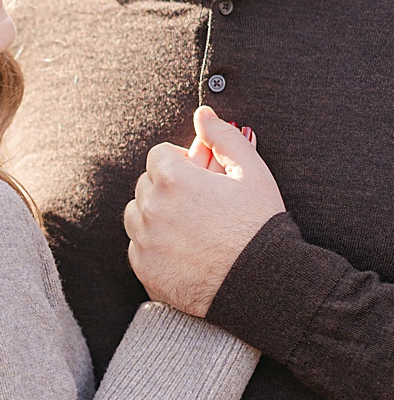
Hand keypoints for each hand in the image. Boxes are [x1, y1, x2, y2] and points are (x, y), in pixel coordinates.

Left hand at [123, 106, 284, 316]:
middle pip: (147, 183)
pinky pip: (138, 245)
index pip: (160, 154)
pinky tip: (186, 250)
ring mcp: (143, 239)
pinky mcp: (143, 266)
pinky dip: (155, 244)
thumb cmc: (260, 226)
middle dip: (170, 187)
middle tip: (203, 204)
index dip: (183, 163)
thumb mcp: (252, 173)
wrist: (264, 285)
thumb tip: (203, 114)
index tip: (202, 178)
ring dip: (157, 214)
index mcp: (173, 178)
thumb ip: (223, 138)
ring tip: (194, 227)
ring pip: (136, 213)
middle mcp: (150, 207)